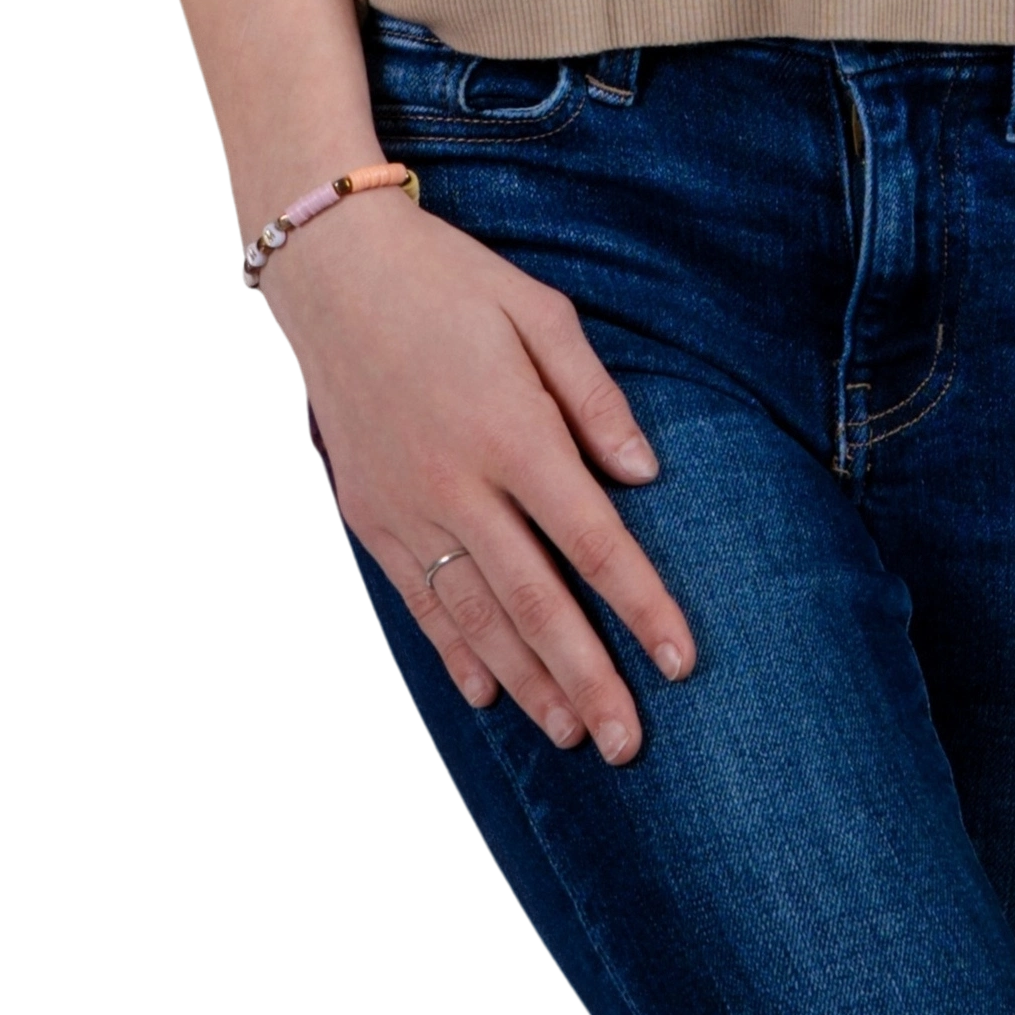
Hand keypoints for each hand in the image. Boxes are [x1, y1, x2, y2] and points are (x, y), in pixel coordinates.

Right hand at [261, 190, 696, 761]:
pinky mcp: (371, 515)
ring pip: (476, 617)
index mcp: (512, 432)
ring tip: (573, 735)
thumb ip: (595, 398)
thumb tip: (645, 476)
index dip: (642, 607)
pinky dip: (456, 652)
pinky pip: (420, 602)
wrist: (333, 271)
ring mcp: (407, 508)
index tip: (682, 662)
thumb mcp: (539, 312)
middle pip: (536, 603)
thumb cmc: (448, 281)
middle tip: (630, 744)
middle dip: (589, 680)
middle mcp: (457, 484)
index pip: (594, 542)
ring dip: (528, 683)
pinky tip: (487, 693)